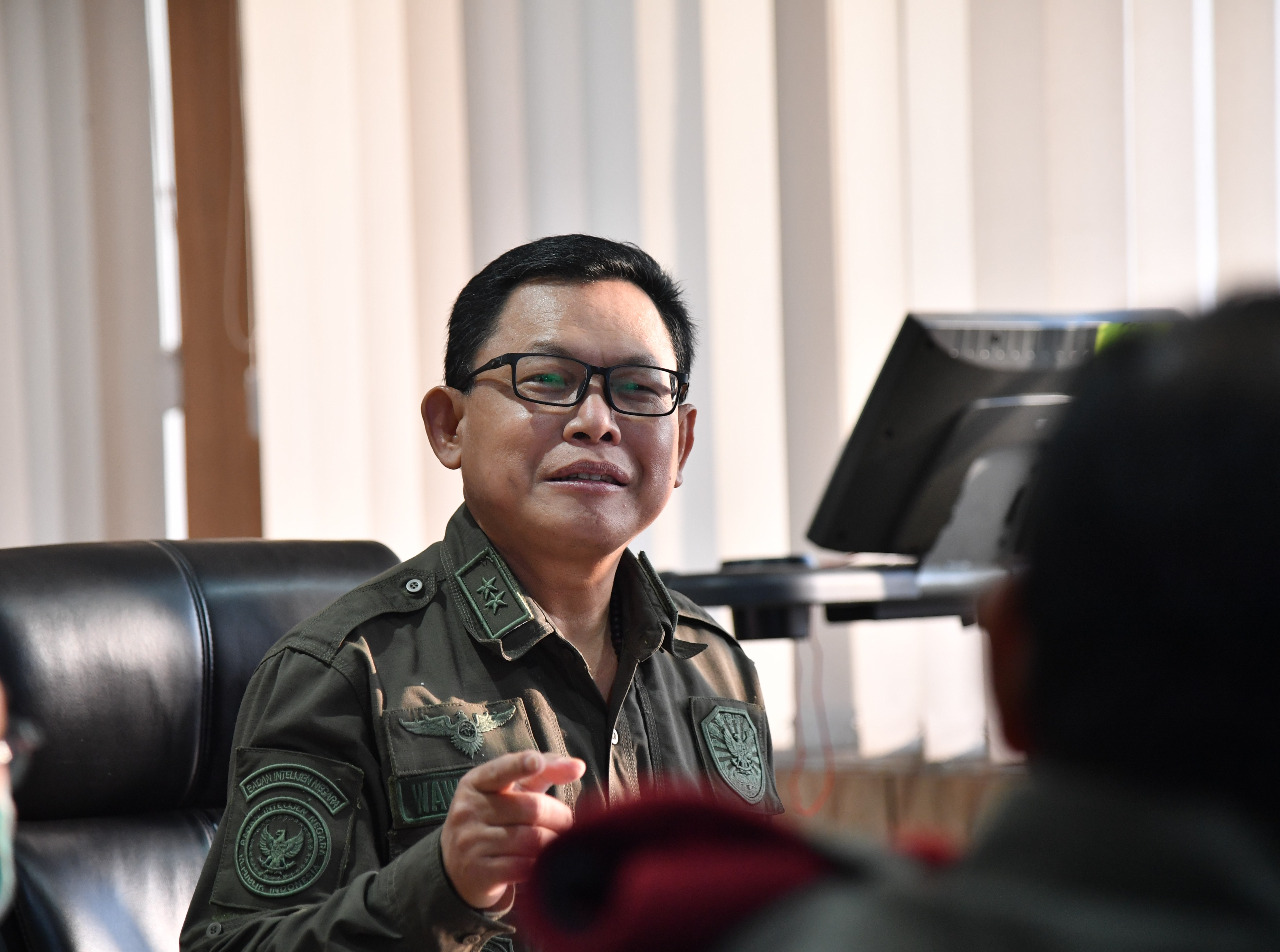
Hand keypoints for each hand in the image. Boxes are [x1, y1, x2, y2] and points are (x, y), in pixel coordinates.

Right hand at [440, 750, 585, 909]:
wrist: (456, 869)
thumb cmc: (494, 821)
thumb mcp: (510, 792)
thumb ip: (542, 772)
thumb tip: (578, 766)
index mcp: (476, 783)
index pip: (502, 770)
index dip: (521, 765)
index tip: (536, 763)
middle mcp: (468, 809)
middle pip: (531, 808)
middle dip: (559, 816)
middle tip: (568, 823)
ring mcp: (470, 842)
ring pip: (531, 839)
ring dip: (554, 843)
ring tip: (560, 843)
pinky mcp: (478, 872)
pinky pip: (523, 867)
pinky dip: (541, 866)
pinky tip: (545, 865)